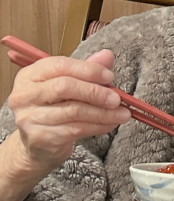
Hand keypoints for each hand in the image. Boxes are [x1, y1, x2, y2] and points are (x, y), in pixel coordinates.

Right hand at [6, 49, 130, 172]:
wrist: (38, 144)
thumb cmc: (54, 109)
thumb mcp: (68, 85)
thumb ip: (86, 70)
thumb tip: (107, 55)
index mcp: (30, 75)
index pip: (59, 65)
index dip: (88, 70)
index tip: (109, 76)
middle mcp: (25, 95)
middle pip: (64, 87)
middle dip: (95, 92)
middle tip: (117, 99)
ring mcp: (29, 117)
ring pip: (73, 111)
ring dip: (103, 113)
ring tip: (122, 114)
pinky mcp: (40, 137)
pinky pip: (75, 129)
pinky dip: (98, 126)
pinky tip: (110, 124)